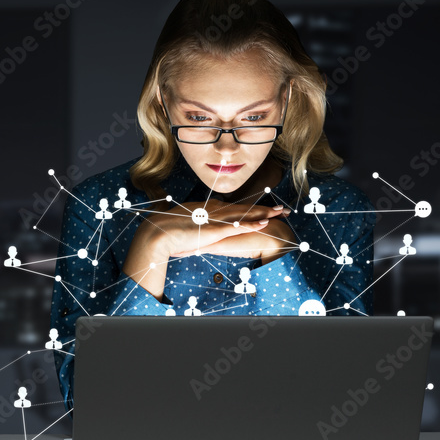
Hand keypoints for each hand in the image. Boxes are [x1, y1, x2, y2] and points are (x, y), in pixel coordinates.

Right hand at [129, 199, 290, 261]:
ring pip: (245, 214)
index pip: (235, 207)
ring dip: (263, 213)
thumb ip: (195, 227)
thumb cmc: (167, 231)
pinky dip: (251, 224)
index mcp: (207, 209)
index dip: (251, 208)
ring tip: (280, 212)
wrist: (157, 233)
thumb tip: (199, 232)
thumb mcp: (185, 227)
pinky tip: (264, 223)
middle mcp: (214, 210)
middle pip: (244, 208)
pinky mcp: (213, 229)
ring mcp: (214, 219)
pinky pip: (236, 226)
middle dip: (264, 208)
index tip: (265, 209)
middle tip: (282, 209)